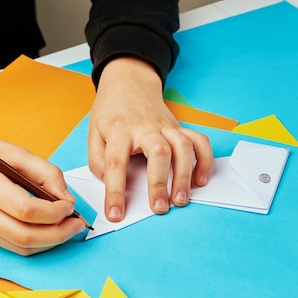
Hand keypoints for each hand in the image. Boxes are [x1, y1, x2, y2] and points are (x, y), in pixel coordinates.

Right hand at [0, 125, 85, 254]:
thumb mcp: (15, 151)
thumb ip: (45, 172)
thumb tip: (67, 198)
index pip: (26, 210)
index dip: (54, 212)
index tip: (70, 206)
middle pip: (25, 236)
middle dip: (58, 234)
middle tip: (77, 224)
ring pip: (21, 247)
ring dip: (50, 242)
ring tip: (68, 229)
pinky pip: (13, 247)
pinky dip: (37, 243)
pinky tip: (50, 231)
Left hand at [88, 57, 212, 221]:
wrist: (129, 82)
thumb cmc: (111, 112)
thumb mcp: (93, 132)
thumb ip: (97, 159)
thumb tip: (107, 181)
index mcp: (119, 130)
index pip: (115, 163)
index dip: (115, 191)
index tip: (115, 215)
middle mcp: (145, 127)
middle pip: (158, 152)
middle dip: (159, 182)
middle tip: (159, 208)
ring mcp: (166, 126)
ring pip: (182, 147)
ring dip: (184, 175)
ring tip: (180, 200)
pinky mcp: (180, 127)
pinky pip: (199, 141)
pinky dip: (203, 161)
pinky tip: (200, 181)